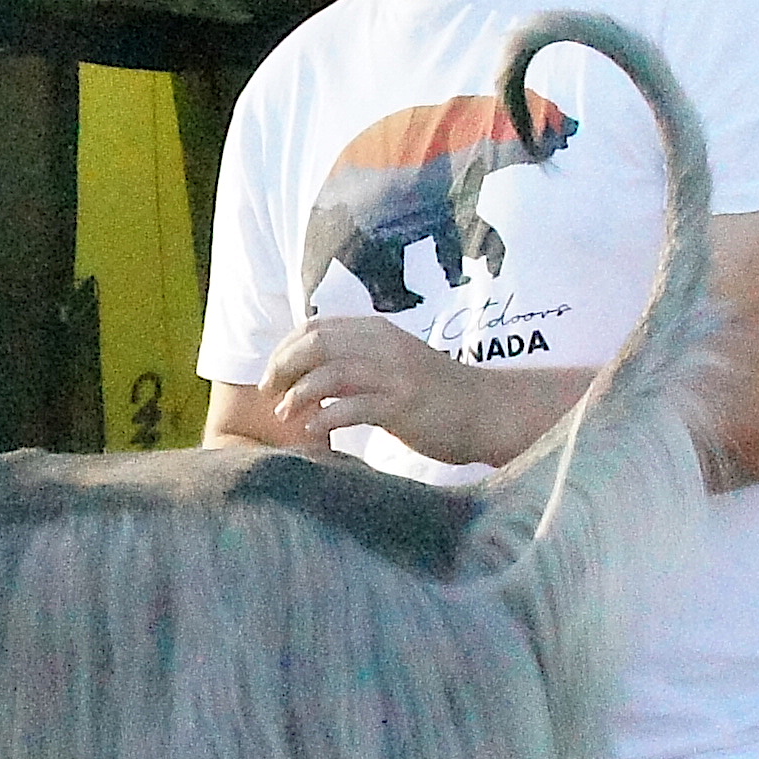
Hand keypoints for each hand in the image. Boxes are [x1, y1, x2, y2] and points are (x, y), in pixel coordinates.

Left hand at [255, 315, 586, 469]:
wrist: (488, 410)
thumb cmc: (438, 393)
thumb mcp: (396, 361)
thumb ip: (360, 358)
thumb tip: (314, 369)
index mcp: (377, 331)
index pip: (314, 327)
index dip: (285, 349)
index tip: (273, 375)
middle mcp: (384, 345)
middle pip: (315, 345)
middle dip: (282, 368)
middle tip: (270, 394)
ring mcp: (394, 374)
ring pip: (330, 373)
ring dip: (298, 394)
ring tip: (285, 414)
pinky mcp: (403, 405)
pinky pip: (353, 407)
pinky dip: (325, 418)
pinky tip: (314, 431)